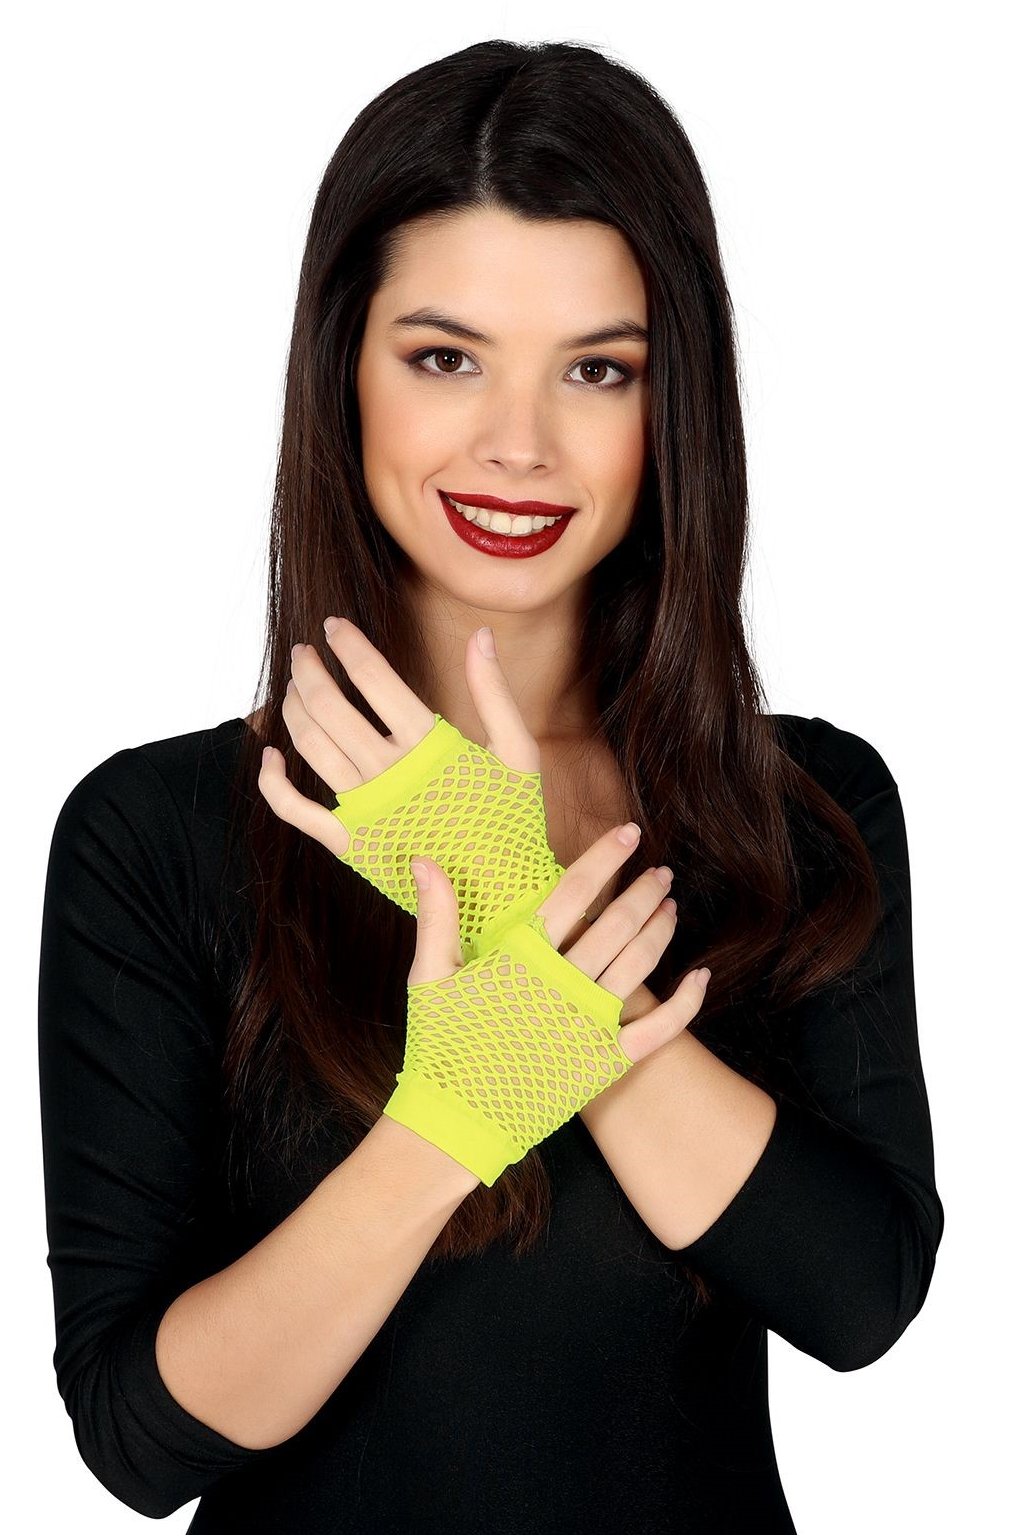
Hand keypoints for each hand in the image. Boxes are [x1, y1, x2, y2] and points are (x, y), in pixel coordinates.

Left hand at [260, 617, 565, 959]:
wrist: (502, 895)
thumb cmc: (513, 821)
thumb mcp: (517, 752)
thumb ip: (493, 691)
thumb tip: (481, 634)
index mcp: (428, 746)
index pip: (372, 678)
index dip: (347, 645)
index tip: (333, 626)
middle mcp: (389, 774)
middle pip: (330, 706)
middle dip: (310, 671)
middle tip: (305, 652)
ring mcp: (365, 809)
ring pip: (310, 746)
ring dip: (294, 709)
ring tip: (294, 688)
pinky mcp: (349, 843)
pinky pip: (295, 810)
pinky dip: (273, 781)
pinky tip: (271, 754)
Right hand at [409, 824, 709, 1067]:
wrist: (454, 1121)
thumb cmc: (439, 1045)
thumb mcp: (429, 976)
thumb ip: (437, 915)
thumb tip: (425, 859)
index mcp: (521, 957)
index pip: (574, 892)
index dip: (604, 858)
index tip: (628, 833)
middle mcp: (561, 984)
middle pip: (617, 923)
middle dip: (644, 891)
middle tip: (662, 872)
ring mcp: (587, 1023)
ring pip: (640, 964)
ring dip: (661, 930)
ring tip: (671, 906)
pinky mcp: (604, 1061)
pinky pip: (658, 1029)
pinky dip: (685, 1002)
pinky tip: (701, 976)